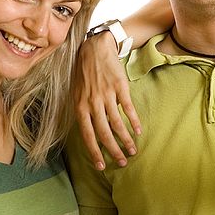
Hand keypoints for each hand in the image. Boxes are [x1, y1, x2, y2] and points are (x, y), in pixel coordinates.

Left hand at [72, 31, 141, 169]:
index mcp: (80, 106)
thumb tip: (91, 132)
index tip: (101, 166)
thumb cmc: (83, 74)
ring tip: (132, 150)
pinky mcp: (120, 87)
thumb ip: (83, 112)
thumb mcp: (76, 93)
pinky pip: (128, 109)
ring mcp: (106, 95)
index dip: (95, 152)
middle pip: (104, 133)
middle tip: (122, 162)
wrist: (94, 49)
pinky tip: (138, 131)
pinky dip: (133, 122)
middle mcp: (92, 103)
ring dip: (125, 140)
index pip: (87, 135)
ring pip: (117, 124)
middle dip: (113, 151)